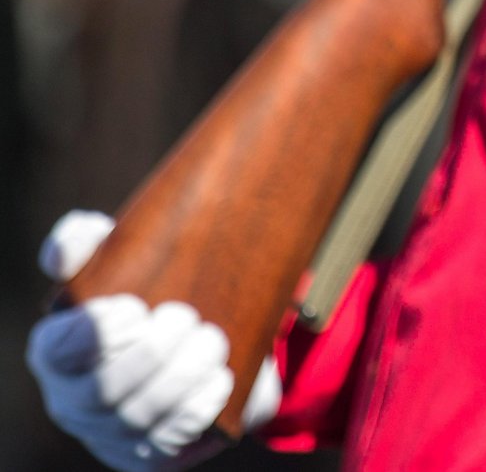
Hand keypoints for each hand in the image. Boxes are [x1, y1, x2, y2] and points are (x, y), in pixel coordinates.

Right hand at [27, 212, 280, 471]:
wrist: (211, 331)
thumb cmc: (150, 291)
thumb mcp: (118, 258)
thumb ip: (84, 242)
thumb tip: (64, 253)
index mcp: (58, 351)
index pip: (60, 351)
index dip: (96, 334)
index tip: (136, 306)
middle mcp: (78, 400)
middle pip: (105, 391)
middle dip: (150, 355)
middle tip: (187, 318)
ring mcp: (115, 434)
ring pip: (142, 419)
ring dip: (183, 378)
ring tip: (213, 342)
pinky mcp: (156, 453)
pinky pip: (173, 443)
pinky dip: (199, 408)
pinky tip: (220, 379)